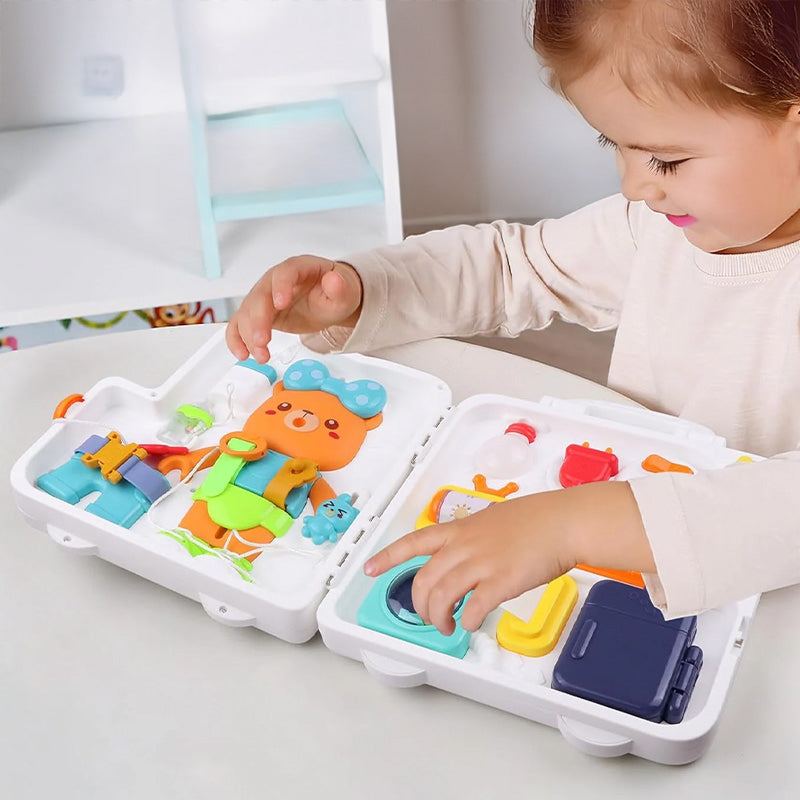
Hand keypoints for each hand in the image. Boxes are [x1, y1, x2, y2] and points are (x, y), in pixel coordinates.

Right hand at [226, 256, 362, 362]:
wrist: (329, 302)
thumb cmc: (335, 293)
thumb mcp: (345, 292)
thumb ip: (340, 288)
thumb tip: (334, 280)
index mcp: (298, 269)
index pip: (285, 273)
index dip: (281, 287)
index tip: (280, 304)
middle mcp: (275, 280)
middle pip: (260, 296)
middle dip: (258, 320)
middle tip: (263, 341)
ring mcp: (264, 297)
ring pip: (247, 312)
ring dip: (248, 335)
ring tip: (261, 356)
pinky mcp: (258, 314)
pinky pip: (240, 324)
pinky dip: (237, 339)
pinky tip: (243, 354)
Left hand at [363, 482, 652, 635]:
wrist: (562, 522)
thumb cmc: (534, 520)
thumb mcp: (491, 519)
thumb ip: (472, 537)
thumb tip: (464, 555)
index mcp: (458, 529)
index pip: (412, 543)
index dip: (387, 558)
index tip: (369, 570)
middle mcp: (463, 546)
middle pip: (423, 580)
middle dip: (419, 605)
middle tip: (428, 617)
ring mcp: (481, 564)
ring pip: (441, 597)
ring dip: (439, 618)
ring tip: (446, 626)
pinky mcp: (501, 582)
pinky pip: (473, 608)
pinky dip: (467, 621)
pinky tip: (471, 624)